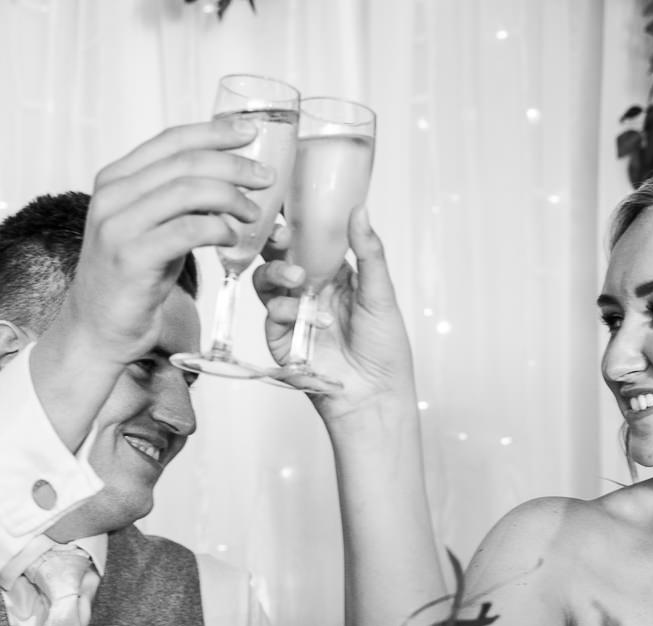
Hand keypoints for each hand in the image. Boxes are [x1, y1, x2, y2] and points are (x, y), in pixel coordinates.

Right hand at [48, 118, 272, 364]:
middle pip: (185, 162)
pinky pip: (188, 230)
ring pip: (189, 191)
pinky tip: (232, 239)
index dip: (215, 132)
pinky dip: (219, 230)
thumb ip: (176, 199)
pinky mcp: (132, 257)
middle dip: (234, 166)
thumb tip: (227, 176)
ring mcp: (118, 226)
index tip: (250, 133)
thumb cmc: (133, 278)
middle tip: (266, 178)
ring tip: (253, 214)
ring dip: (232, 198)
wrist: (98, 329)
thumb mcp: (151, 226)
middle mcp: (112, 196)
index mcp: (115, 179)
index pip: (171, 140)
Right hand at [252, 207, 417, 422]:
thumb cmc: (385, 348)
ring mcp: (293, 313)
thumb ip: (368, 251)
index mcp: (335, 274)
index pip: (309, 240)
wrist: (374, 395)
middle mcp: (310, 290)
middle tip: (281, 237)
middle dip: (276, 243)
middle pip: (280, 256)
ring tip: (298, 279)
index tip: (290, 204)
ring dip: (277, 273)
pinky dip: (286, 310)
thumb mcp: (381, 293)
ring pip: (267, 280)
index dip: (298, 223)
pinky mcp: (281, 338)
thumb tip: (360, 208)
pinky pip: (271, 313)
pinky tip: (309, 319)